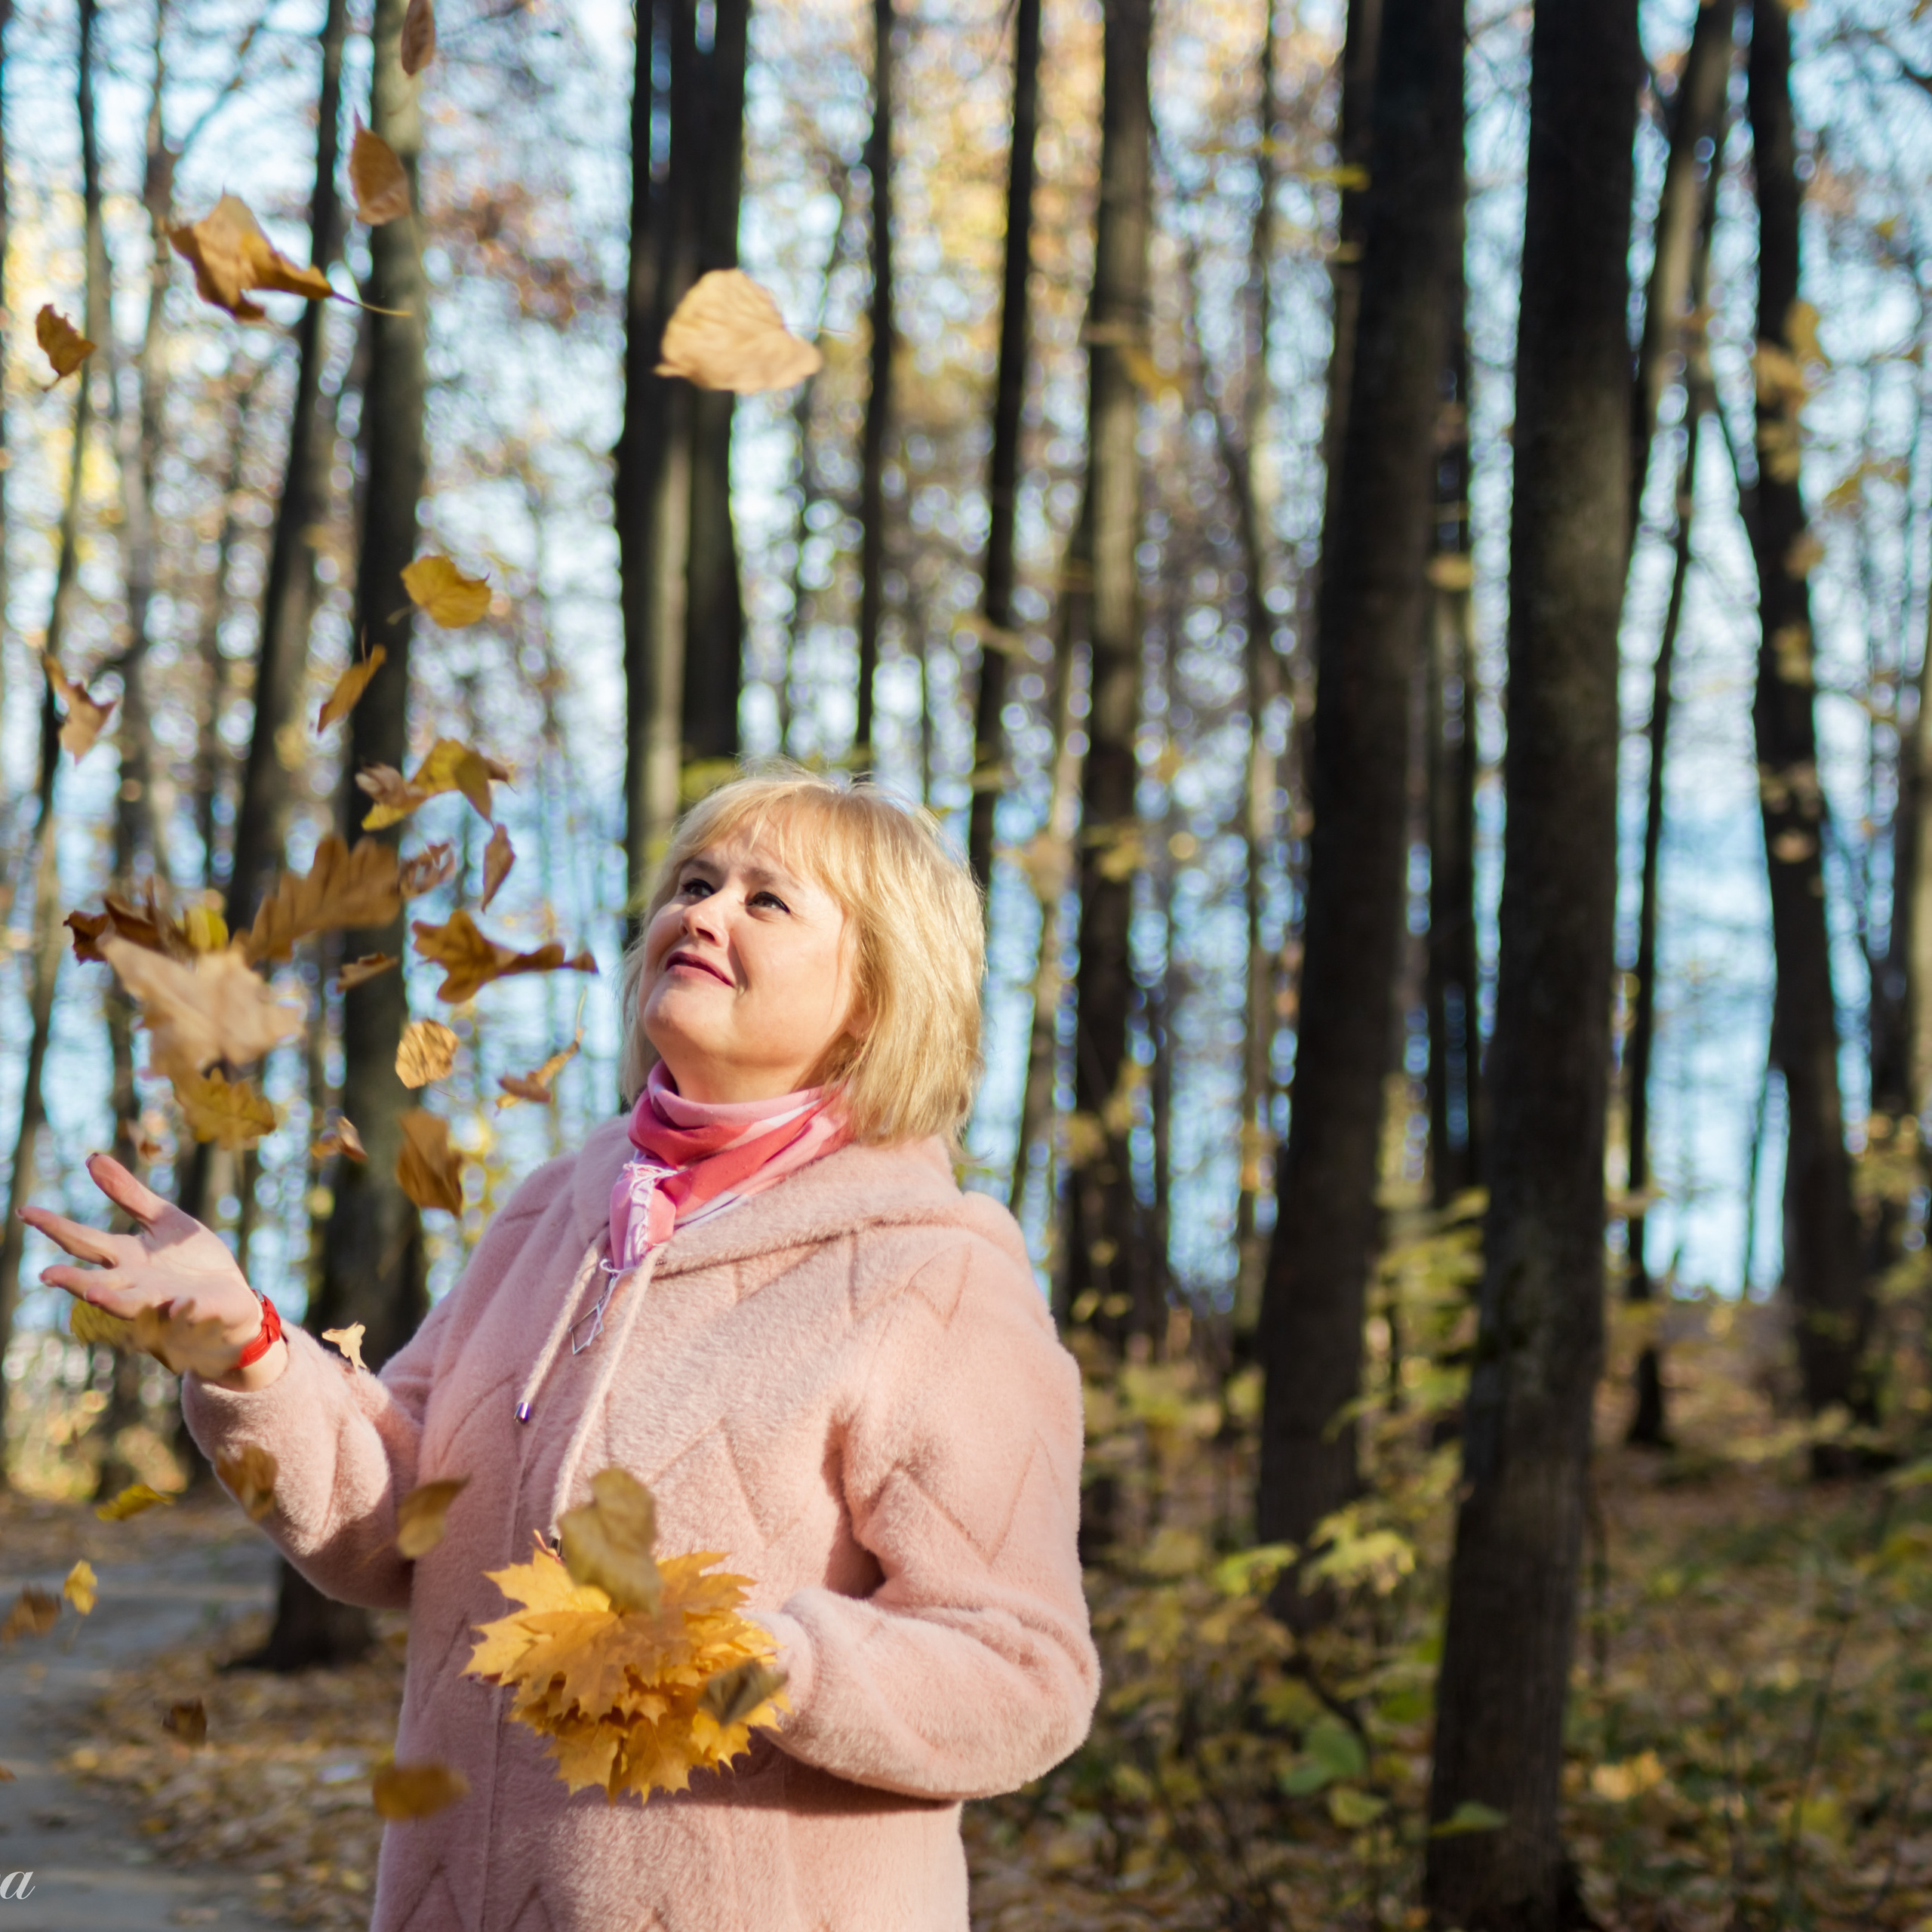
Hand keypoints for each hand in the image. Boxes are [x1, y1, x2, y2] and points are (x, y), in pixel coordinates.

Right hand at [22, 1153, 279, 1386]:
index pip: (84, 1241)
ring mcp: (163, 1300)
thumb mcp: (162, 1219)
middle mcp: (136, 1283)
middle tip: (47, 1275)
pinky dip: (181, 1310)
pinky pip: (187, 1311)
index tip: (25, 1211)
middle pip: (98, 1282)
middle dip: (74, 1281)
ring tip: (93, 1294)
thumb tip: (92, 1158)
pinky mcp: (196, 1310)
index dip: (55, 1226)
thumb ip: (128, 1194)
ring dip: (113, 1301)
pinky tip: (178, 1305)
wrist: (231, 1292)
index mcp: (126, 1258)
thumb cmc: (190, 1258)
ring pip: (132, 1305)